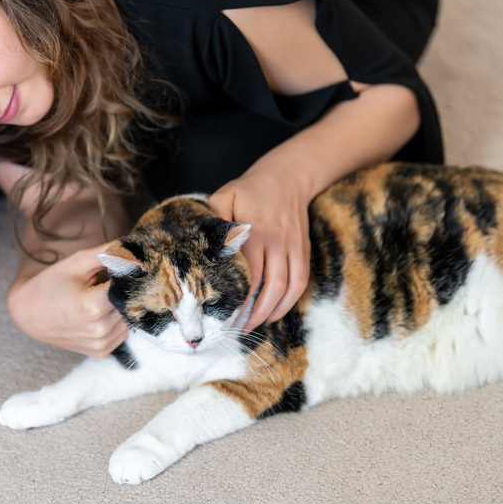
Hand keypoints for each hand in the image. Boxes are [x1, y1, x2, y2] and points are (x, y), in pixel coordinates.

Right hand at [6, 242, 127, 357]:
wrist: (29, 313)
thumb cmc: (52, 283)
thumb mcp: (77, 262)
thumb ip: (109, 253)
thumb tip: (136, 251)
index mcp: (93, 306)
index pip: (128, 284)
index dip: (124, 273)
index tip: (114, 269)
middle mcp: (99, 329)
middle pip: (129, 301)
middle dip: (121, 289)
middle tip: (101, 284)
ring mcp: (101, 343)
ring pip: (128, 317)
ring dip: (119, 305)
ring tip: (97, 298)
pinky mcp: (101, 351)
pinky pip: (123, 331)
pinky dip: (116, 320)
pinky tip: (98, 313)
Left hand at [209, 153, 312, 330]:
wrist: (289, 175)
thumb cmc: (249, 189)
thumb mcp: (224, 195)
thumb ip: (212, 218)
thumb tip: (199, 245)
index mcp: (253, 229)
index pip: (246, 270)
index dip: (236, 294)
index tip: (222, 312)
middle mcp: (275, 240)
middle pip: (267, 283)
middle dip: (252, 310)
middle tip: (234, 327)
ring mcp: (292, 246)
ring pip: (286, 286)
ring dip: (271, 310)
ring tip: (253, 326)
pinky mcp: (303, 250)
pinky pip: (300, 281)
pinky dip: (289, 301)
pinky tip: (274, 314)